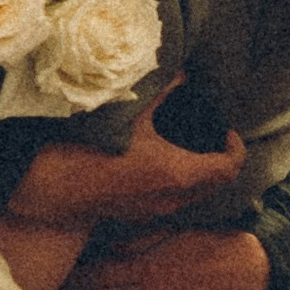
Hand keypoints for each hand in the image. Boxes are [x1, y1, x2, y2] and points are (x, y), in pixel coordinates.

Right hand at [5, 109, 248, 229]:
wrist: (54, 188)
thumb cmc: (91, 150)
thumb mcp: (130, 114)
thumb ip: (161, 92)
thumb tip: (180, 74)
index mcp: (179, 173)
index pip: (229, 167)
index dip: (235, 148)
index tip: (226, 131)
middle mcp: (173, 198)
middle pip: (216, 184)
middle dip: (221, 161)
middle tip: (211, 137)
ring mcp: (156, 211)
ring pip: (195, 196)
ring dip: (201, 175)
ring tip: (189, 148)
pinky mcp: (139, 216)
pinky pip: (173, 202)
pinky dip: (180, 184)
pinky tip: (163, 162)